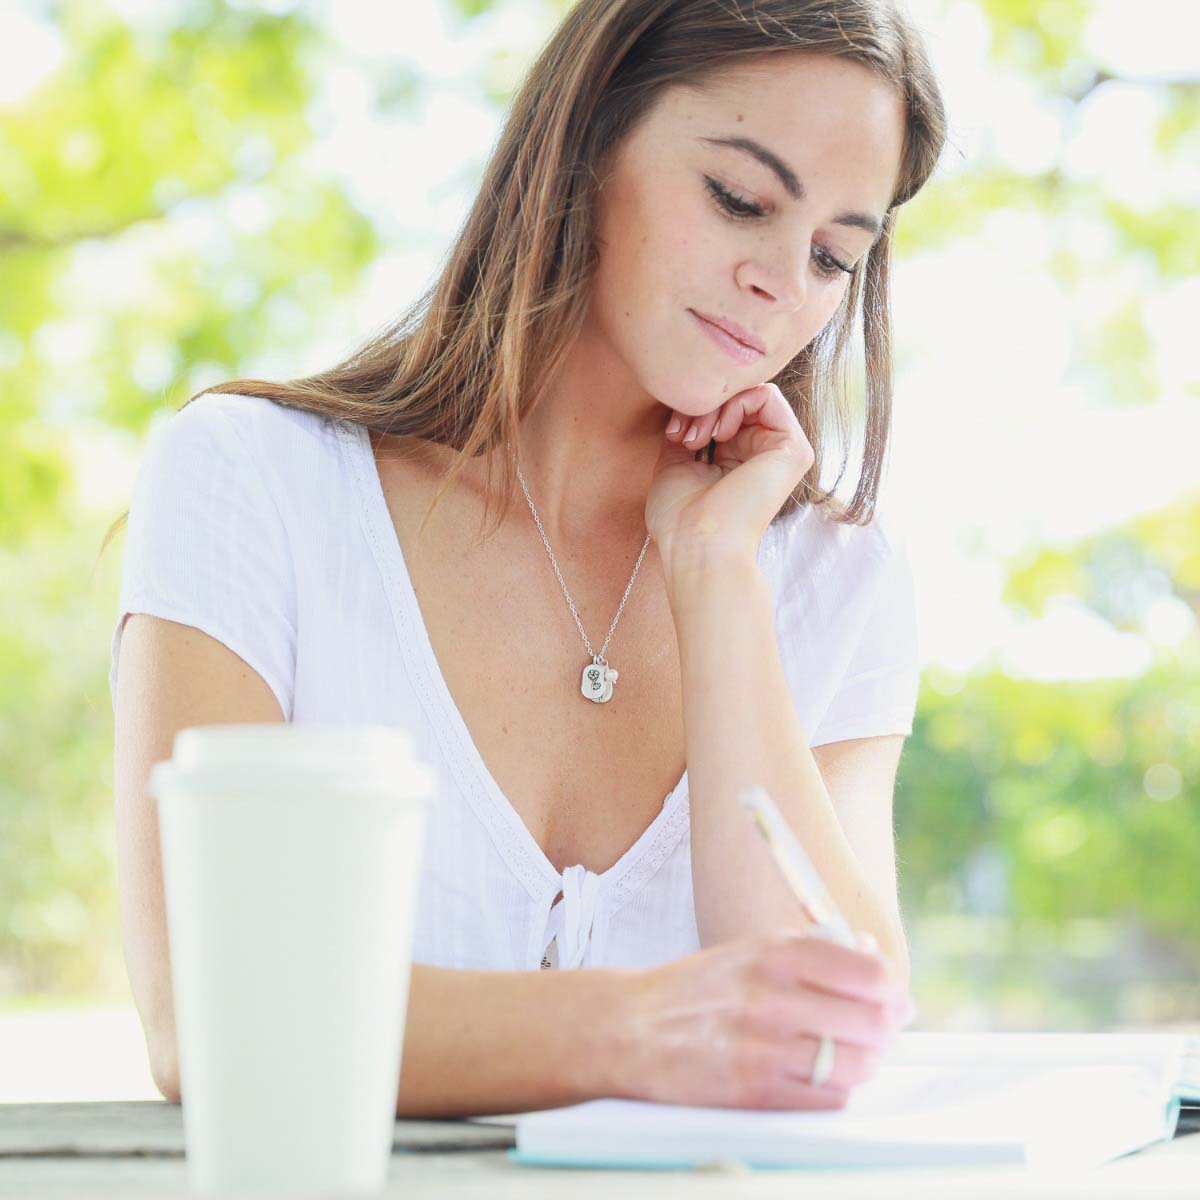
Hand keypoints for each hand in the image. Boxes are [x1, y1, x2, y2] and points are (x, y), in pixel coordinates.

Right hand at [615, 929, 915, 1109]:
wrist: (632, 1028)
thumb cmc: (698, 989)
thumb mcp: (751, 950)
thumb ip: (813, 950)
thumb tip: (871, 952)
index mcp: (775, 953)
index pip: (868, 972)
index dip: (890, 988)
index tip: (891, 997)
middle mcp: (773, 997)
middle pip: (872, 1021)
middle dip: (885, 1028)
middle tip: (879, 1030)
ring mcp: (765, 1048)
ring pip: (857, 1064)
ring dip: (863, 1062)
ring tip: (849, 1055)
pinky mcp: (756, 1091)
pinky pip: (829, 1099)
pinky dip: (836, 1090)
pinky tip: (820, 1076)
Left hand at [645, 383, 814, 576]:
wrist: (698, 544)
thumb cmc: (680, 518)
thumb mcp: (674, 464)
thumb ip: (688, 431)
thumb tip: (685, 404)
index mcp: (737, 461)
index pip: (722, 411)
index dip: (694, 410)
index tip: (673, 433)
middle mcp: (762, 455)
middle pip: (735, 399)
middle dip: (701, 406)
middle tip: (684, 434)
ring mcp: (781, 452)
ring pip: (750, 393)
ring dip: (714, 406)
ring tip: (697, 438)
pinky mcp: (794, 449)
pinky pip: (766, 395)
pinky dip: (735, 404)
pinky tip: (719, 434)